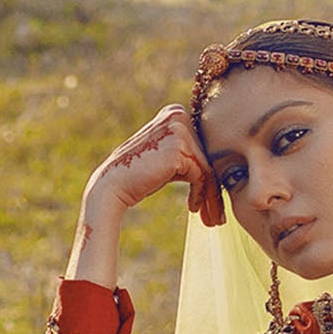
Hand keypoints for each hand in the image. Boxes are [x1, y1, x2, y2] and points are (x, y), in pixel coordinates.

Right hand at [86, 104, 223, 226]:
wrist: (114, 184)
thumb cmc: (141, 176)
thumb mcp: (169, 158)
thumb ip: (189, 154)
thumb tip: (218, 168)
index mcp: (176, 113)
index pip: (204, 147)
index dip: (212, 176)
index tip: (213, 202)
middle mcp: (178, 115)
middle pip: (209, 157)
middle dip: (214, 190)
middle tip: (216, 217)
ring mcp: (179, 129)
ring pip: (208, 168)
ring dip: (211, 197)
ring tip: (211, 220)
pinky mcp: (179, 147)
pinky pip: (201, 175)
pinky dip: (199, 194)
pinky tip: (192, 208)